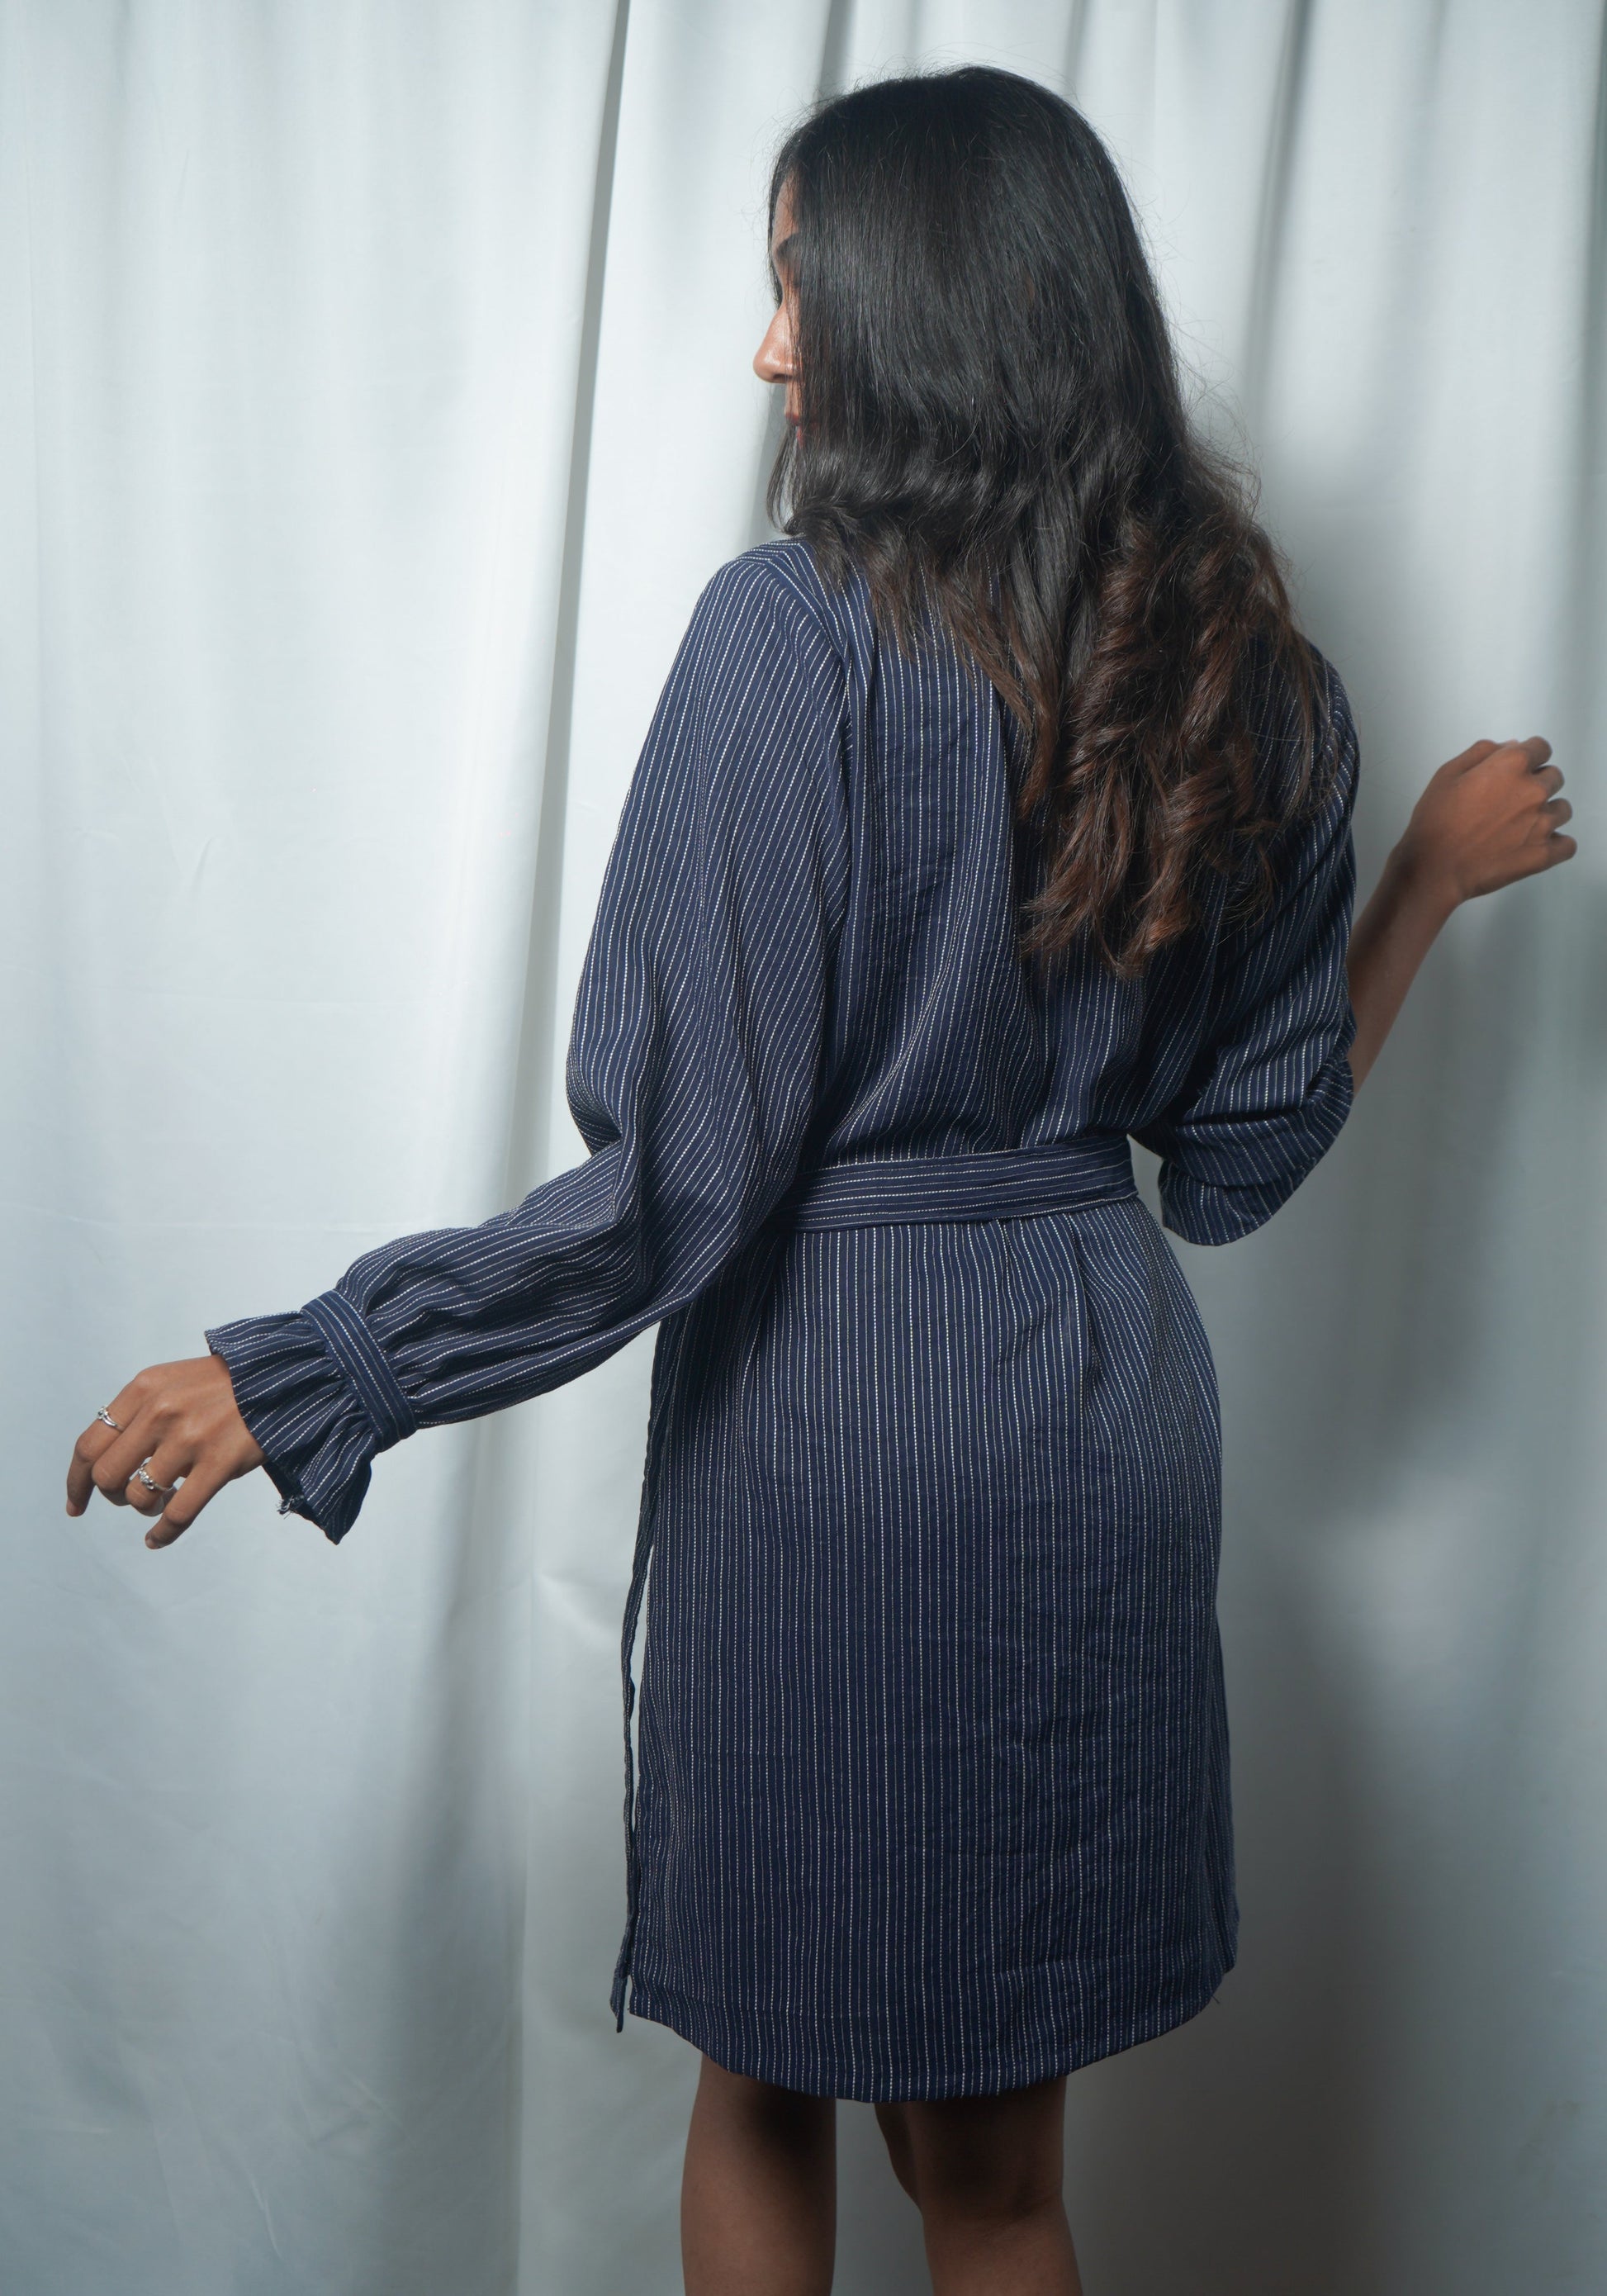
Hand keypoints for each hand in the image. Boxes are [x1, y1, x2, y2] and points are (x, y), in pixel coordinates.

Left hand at [65, 1354, 265, 1550]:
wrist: (279, 1377)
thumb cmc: (222, 1385)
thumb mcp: (170, 1382)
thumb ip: (137, 1413)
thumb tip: (105, 1460)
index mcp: (143, 1389)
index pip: (89, 1445)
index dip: (77, 1481)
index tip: (77, 1503)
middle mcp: (160, 1412)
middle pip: (107, 1475)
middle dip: (112, 1496)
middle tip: (129, 1497)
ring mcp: (190, 1438)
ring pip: (139, 1496)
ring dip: (144, 1508)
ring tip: (161, 1502)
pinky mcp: (220, 1462)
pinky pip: (178, 1513)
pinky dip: (162, 1533)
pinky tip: (158, 1539)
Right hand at [1396, 736, 1575, 912]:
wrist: (1433, 867)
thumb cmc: (1434, 820)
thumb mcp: (1447, 773)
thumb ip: (1482, 752)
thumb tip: (1512, 746)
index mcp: (1511, 765)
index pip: (1541, 748)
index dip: (1528, 757)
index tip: (1516, 770)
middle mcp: (1534, 790)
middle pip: (1554, 777)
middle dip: (1537, 783)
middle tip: (1511, 802)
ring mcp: (1542, 823)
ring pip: (1562, 809)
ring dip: (1546, 813)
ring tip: (1521, 826)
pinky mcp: (1543, 854)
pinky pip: (1567, 845)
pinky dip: (1557, 843)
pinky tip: (1537, 845)